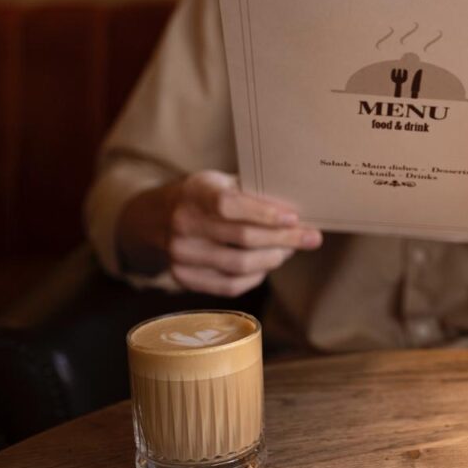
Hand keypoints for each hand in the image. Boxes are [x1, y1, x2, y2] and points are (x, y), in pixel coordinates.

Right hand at [117, 171, 322, 296]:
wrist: (157, 217)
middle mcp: (183, 225)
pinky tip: (268, 264)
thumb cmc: (203, 195)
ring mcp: (180, 255)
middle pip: (242, 239)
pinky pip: (229, 286)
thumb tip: (296, 207)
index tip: (295, 218)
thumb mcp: (222, 181)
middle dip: (284, 239)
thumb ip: (252, 191)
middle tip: (311, 237)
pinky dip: (256, 277)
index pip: (230, 206)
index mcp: (195, 193)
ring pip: (239, 266)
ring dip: (273, 259)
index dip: (265, 213)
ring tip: (290, 250)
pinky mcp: (183, 278)